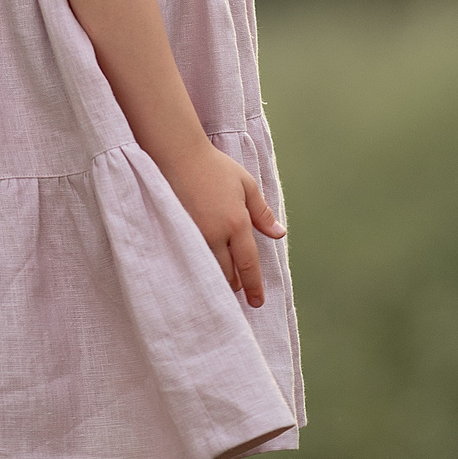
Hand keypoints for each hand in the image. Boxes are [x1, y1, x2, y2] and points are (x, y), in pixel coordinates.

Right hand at [156, 140, 284, 306]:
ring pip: (209, 269)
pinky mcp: (178, 233)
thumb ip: (262, 212)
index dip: (254, 287)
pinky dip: (201, 267)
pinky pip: (193, 259)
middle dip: (236, 284)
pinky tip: (203, 268)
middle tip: (240, 289)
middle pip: (228, 273)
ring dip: (218, 278)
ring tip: (224, 281)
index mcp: (237, 223)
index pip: (249, 264)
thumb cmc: (215, 167)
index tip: (258, 302)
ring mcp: (195, 235)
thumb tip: (279, 234)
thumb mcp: (246, 185)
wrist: (178, 156)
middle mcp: (217, 234)